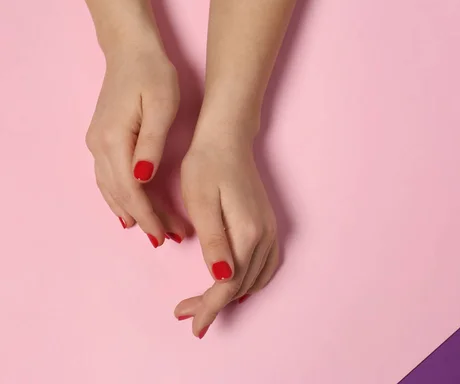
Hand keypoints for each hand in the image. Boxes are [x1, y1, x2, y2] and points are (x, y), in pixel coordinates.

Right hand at [85, 47, 184, 245]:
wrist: (130, 51)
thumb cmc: (152, 75)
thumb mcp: (162, 106)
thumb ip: (152, 145)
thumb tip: (143, 180)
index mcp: (114, 140)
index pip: (130, 190)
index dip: (148, 216)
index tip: (164, 235)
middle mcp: (99, 146)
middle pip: (120, 195)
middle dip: (144, 220)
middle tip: (167, 239)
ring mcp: (96, 144)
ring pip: (111, 190)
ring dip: (132, 213)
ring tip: (155, 231)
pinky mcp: (101, 141)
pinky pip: (108, 179)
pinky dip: (120, 199)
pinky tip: (130, 212)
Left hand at [174, 120, 278, 337]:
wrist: (226, 137)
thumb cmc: (206, 166)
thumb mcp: (201, 203)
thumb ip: (214, 242)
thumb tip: (223, 278)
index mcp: (247, 233)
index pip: (228, 284)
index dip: (209, 307)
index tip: (191, 324)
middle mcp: (264, 236)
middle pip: (242, 286)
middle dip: (214, 304)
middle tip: (185, 313)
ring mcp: (270, 230)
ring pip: (255, 279)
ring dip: (231, 296)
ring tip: (204, 303)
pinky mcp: (268, 225)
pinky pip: (265, 265)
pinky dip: (249, 282)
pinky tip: (233, 283)